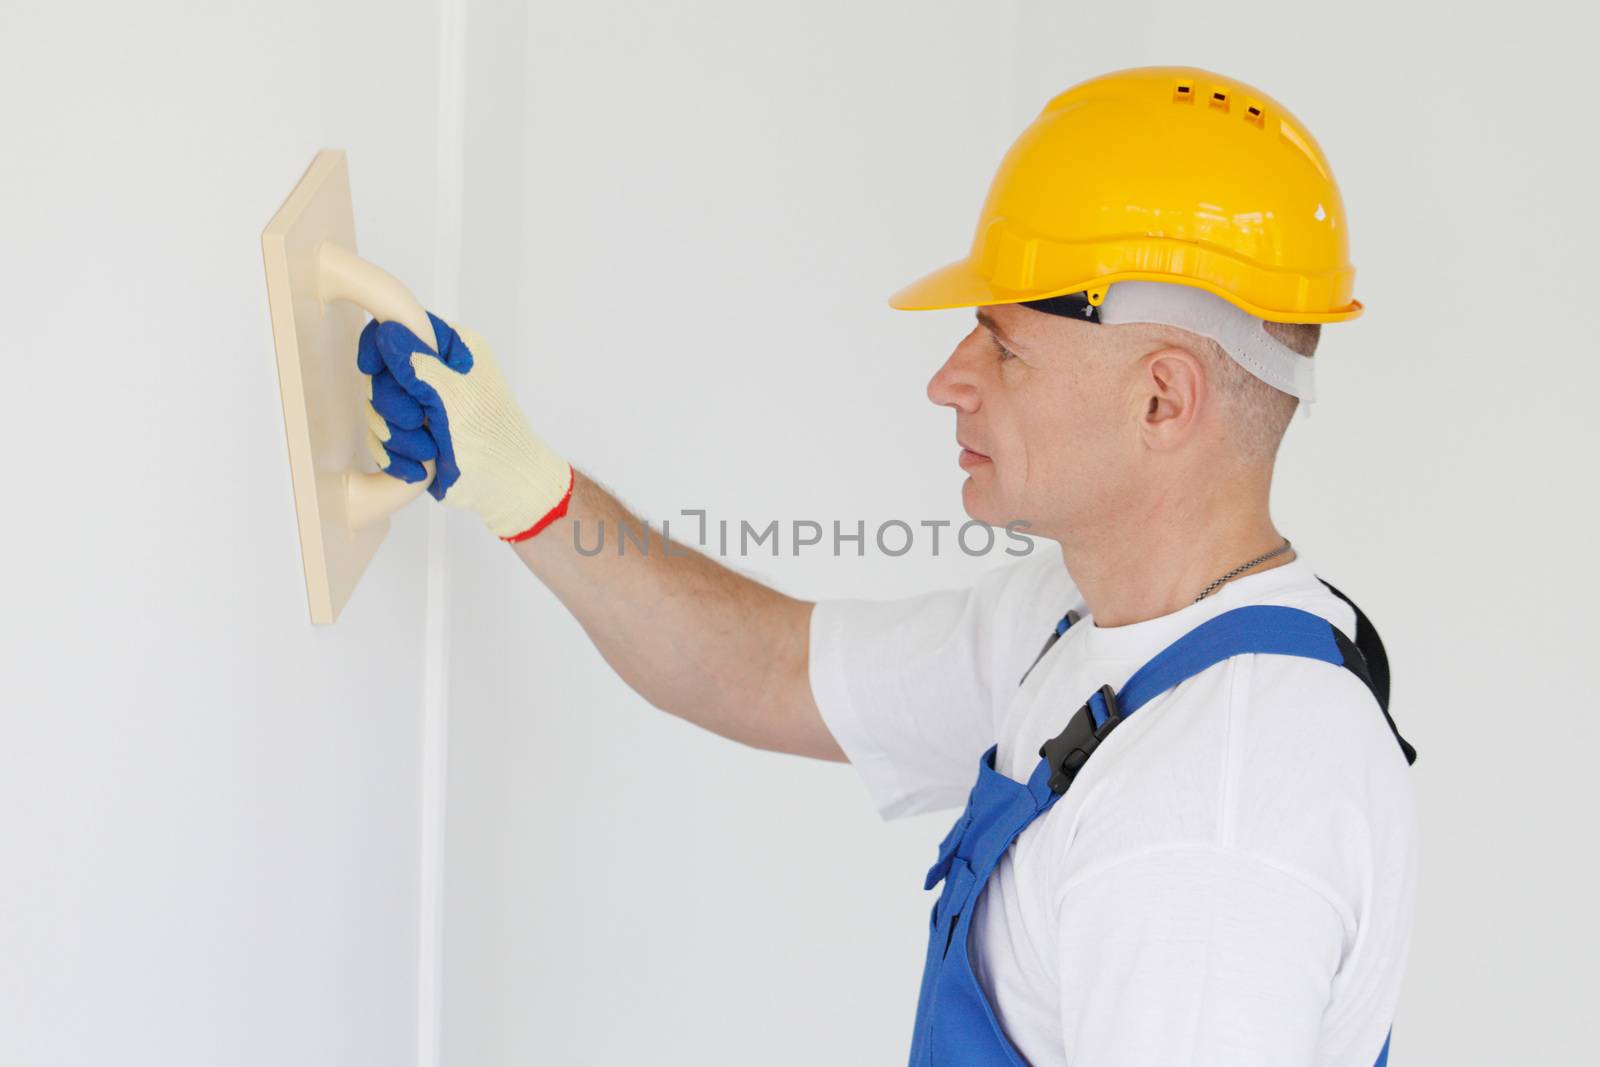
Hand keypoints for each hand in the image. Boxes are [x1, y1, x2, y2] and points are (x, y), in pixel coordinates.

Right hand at [358, 312, 573, 541]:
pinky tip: (419, 467)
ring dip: (399, 437)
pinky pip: (382, 439)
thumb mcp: (452, 394)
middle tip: (420, 421)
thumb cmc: (489, 435)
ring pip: (377, 411)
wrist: (504, 485)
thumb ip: (416, 362)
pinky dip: (398, 457)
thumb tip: (386, 329)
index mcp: (452, 349)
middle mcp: (435, 372)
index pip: (399, 328)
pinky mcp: (412, 436)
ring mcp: (421, 405)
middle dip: (394, 406)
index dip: (377, 347)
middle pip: (380, 375)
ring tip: (429, 451)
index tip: (370, 369)